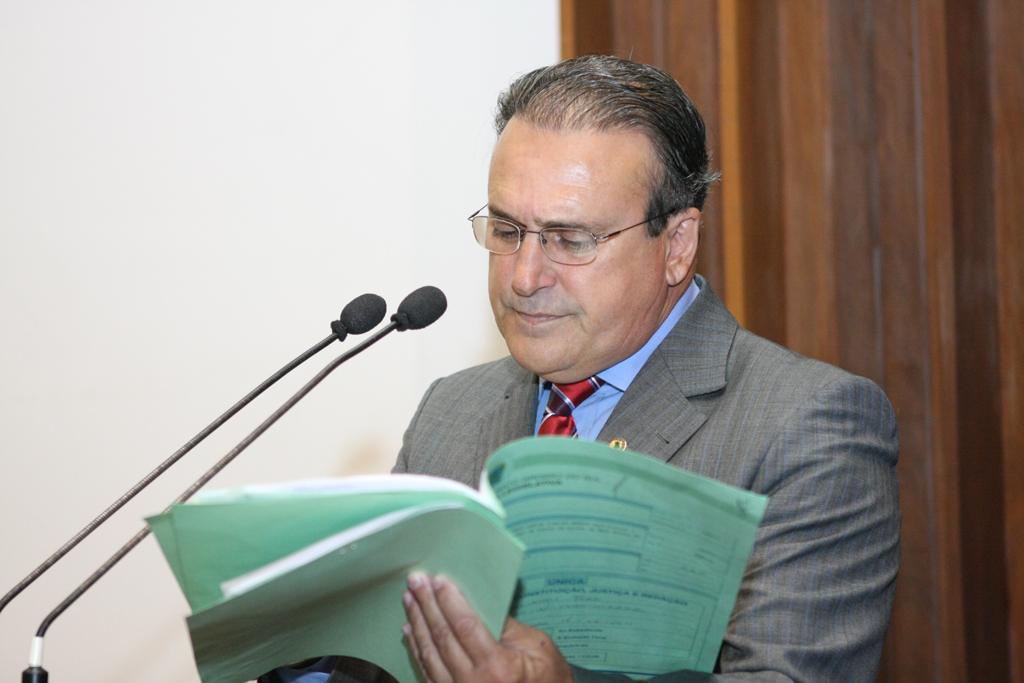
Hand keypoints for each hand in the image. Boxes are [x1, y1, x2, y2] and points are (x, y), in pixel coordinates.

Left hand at [402, 572, 572, 682]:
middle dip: (427, 605)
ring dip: (417, 623)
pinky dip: (417, 649)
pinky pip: (428, 672)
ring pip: (430, 654)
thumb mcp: (536, 644)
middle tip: (416, 581)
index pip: (466, 626)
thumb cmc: (547, 674)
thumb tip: (475, 599)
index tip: (438, 579)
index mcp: (499, 668)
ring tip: (410, 599)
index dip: (449, 601)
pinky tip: (410, 630)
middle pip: (443, 637)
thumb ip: (506, 624)